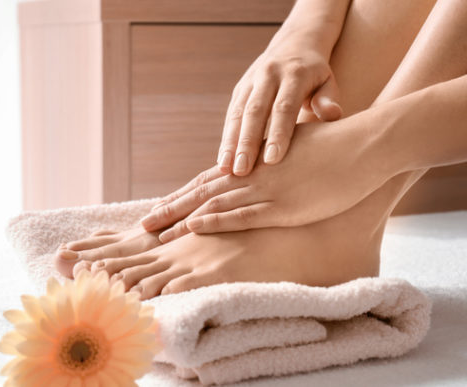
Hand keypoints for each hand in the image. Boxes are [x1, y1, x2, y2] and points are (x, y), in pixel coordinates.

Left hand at [142, 117, 393, 241]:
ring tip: (155, 232)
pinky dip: (216, 220)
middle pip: (201, 194)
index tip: (159, 210)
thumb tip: (261, 174)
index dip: (181, 198)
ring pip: (213, 206)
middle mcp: (251, 177)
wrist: (364, 144)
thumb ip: (272, 167)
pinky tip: (194, 225)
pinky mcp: (284, 206)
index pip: (207, 183)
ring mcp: (266, 191)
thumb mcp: (292, 154)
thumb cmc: (332, 149)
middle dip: (169, 210)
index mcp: (252, 166)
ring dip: (181, 219)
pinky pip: (243, 215)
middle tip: (142, 226)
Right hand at [217, 36, 342, 175]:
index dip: (278, 133)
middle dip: (247, 142)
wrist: (295, 43)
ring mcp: (250, 81)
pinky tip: (223, 160)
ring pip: (237, 114)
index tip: (272, 160)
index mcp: (294, 74)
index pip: (284, 107)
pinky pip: (231, 115)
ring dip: (230, 142)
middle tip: (242, 170)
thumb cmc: (316, 73)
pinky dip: (227, 138)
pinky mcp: (239, 89)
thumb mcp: (328, 80)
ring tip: (226, 169)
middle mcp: (268, 75)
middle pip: (255, 111)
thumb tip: (332, 115)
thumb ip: (328, 98)